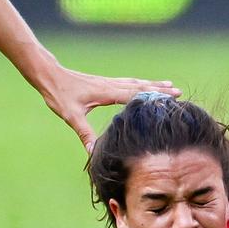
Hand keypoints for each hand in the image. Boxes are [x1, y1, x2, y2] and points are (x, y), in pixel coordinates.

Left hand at [40, 66, 177, 149]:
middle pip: (140, 86)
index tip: (170, 96)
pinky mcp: (104, 82)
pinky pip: (127, 82)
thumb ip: (84, 133)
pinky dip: (140, 83)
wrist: (50, 75)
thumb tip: (92, 152)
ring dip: (152, 84)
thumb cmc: (59, 95)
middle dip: (159, 89)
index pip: (134, 94)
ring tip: (169, 84)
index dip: (152, 96)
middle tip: (178, 91)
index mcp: (106, 92)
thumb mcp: (71, 116)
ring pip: (135, 82)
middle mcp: (110, 85)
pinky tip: (143, 84)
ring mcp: (108, 82)